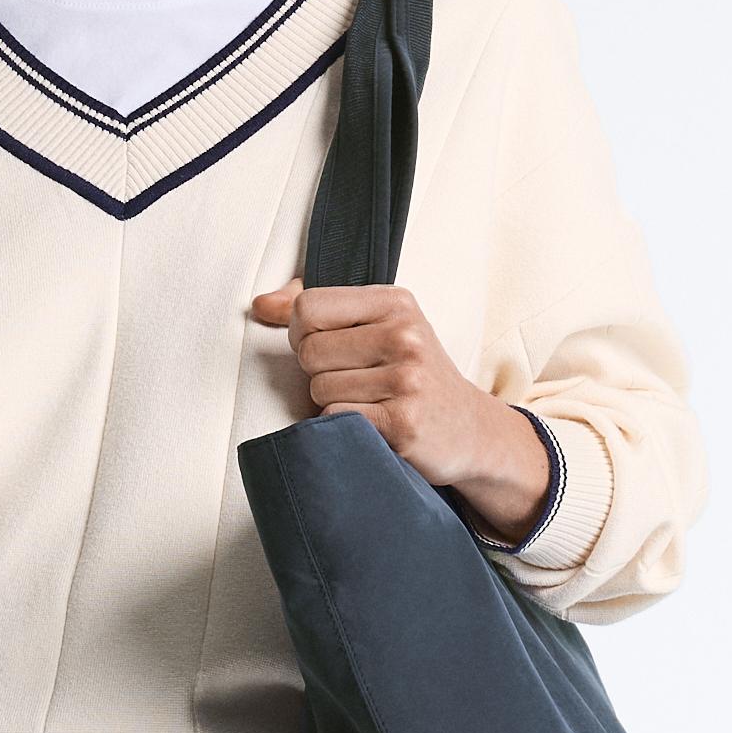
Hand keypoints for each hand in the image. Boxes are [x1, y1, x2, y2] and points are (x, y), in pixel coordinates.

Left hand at [247, 281, 552, 534]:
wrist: (471, 430)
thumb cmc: (414, 375)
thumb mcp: (381, 325)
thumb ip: (320, 309)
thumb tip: (260, 305)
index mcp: (396, 302)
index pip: (308, 306)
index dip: (302, 333)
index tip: (326, 348)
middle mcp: (405, 335)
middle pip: (309, 351)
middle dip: (318, 373)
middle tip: (354, 382)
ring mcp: (406, 380)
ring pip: (319, 389)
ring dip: (332, 404)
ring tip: (368, 404)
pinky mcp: (402, 423)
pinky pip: (334, 420)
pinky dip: (341, 429)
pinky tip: (371, 425)